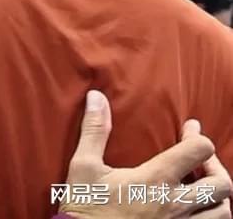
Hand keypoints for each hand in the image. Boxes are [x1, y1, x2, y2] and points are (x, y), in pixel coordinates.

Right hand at [60, 90, 231, 217]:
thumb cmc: (85, 207)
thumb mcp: (84, 166)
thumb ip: (95, 130)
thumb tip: (96, 96)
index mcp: (155, 180)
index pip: (199, 151)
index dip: (198, 136)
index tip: (189, 130)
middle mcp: (175, 204)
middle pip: (222, 184)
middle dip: (215, 166)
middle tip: (200, 160)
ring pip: (223, 212)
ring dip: (217, 196)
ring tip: (202, 187)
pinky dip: (212, 217)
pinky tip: (197, 210)